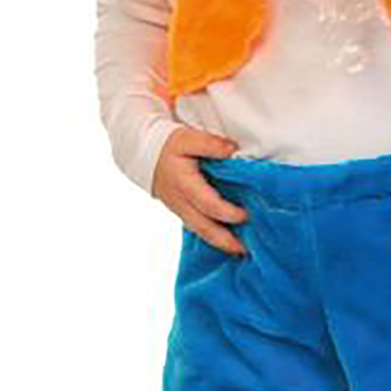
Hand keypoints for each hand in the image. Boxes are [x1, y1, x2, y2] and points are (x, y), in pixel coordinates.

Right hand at [151, 125, 249, 256]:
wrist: (144, 155)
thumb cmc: (169, 147)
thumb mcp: (187, 139)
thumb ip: (210, 144)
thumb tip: (232, 150)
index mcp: (184, 184)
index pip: (207, 203)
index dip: (226, 212)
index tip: (245, 215)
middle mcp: (181, 202)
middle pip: (203, 227)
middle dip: (224, 240)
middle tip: (245, 250)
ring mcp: (180, 210)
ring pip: (200, 231)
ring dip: (219, 243)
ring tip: (240, 251)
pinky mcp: (182, 212)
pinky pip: (198, 228)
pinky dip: (213, 237)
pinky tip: (228, 242)